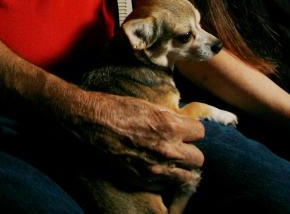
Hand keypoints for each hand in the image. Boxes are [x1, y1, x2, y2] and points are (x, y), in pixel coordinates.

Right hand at [64, 90, 204, 189]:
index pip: (200, 132)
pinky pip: (166, 183)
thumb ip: (169, 117)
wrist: (88, 123)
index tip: (184, 129)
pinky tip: (155, 166)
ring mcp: (155, 168)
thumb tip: (183, 123)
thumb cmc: (115, 108)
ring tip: (170, 159)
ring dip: (181, 167)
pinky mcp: (143, 178)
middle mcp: (167, 150)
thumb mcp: (147, 105)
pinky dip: (164, 177)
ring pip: (187, 176)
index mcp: (170, 126)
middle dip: (189, 150)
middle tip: (178, 145)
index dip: (191, 130)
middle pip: (198, 158)